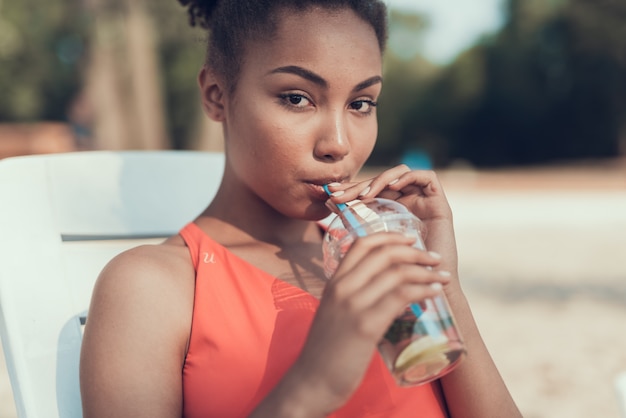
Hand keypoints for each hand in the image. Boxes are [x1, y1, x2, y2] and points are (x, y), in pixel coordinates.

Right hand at [287, 232, 448, 413]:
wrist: (311, 382)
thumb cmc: (326, 352)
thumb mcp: (333, 314)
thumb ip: (351, 298)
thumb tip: (381, 290)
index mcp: (334, 282)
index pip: (362, 244)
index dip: (390, 236)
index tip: (411, 238)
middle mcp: (342, 287)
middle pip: (384, 253)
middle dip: (416, 251)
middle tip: (435, 258)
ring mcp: (353, 305)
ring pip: (396, 272)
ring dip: (426, 271)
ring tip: (443, 277)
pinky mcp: (366, 325)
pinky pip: (401, 295)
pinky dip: (423, 289)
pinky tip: (435, 292)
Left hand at [326, 165, 456, 273]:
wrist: (431, 290)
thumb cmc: (401, 275)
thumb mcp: (372, 247)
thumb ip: (357, 227)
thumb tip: (329, 209)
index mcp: (392, 212)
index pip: (370, 192)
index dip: (351, 189)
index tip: (330, 192)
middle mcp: (408, 203)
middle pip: (382, 182)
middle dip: (359, 185)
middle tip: (339, 194)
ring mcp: (424, 202)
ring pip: (401, 174)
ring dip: (380, 180)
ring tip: (365, 195)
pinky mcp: (440, 203)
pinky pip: (427, 177)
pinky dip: (408, 177)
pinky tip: (392, 188)